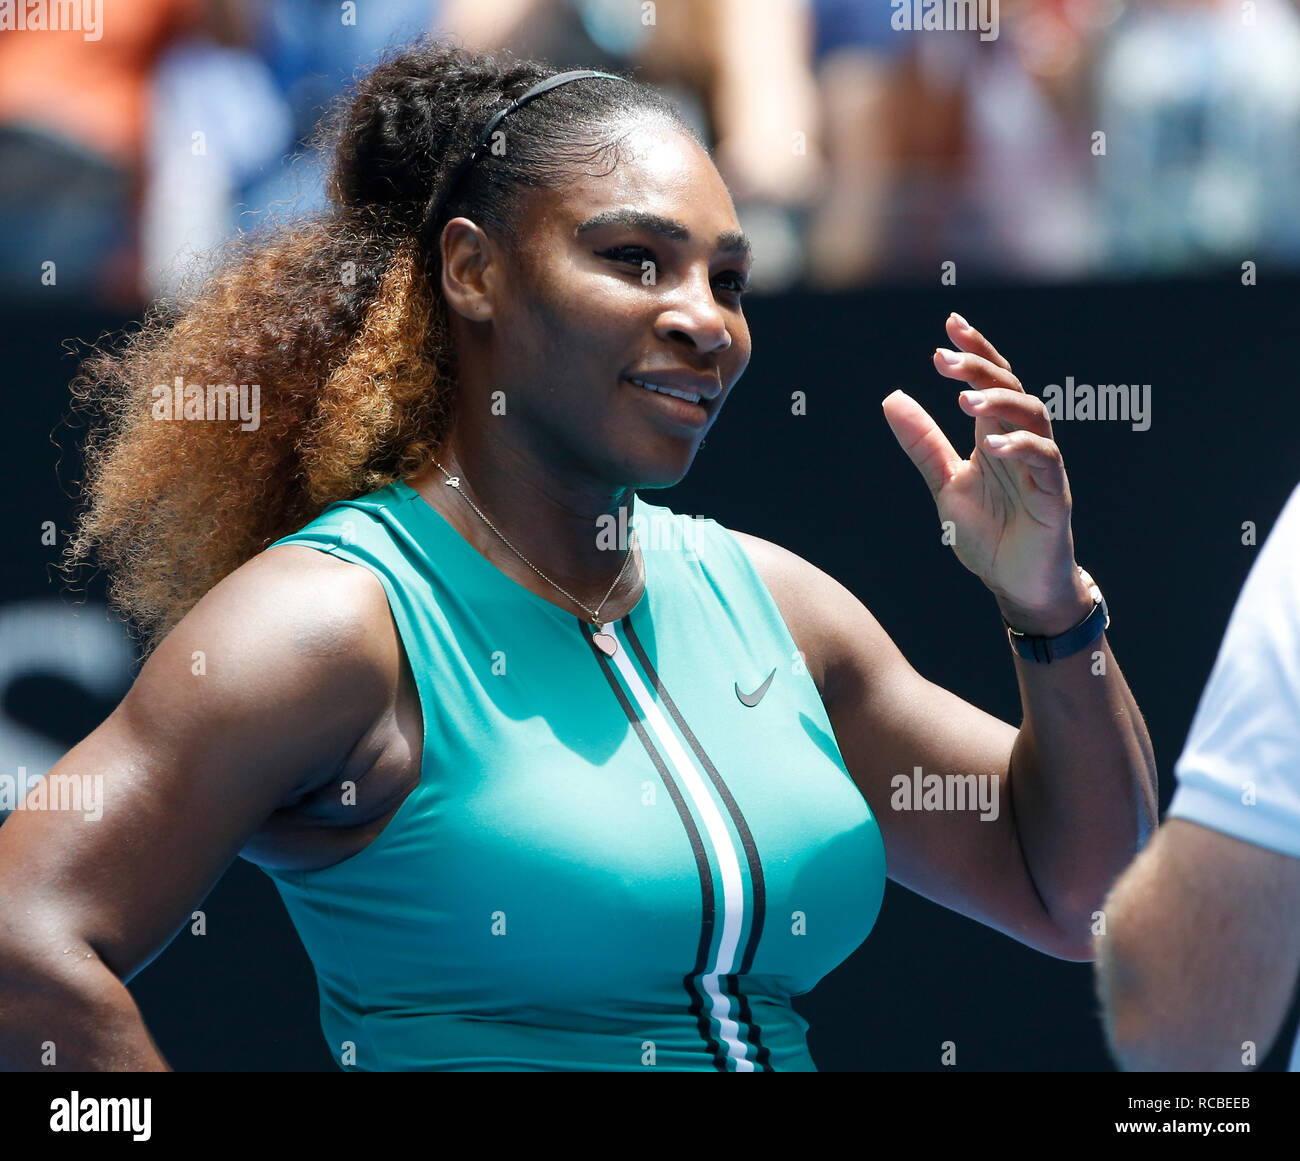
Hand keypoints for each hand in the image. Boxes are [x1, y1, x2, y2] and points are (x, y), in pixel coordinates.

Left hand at [881, 313, 1092, 635]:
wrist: (1016, 584)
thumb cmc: (989, 534)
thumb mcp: (945, 484)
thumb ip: (922, 443)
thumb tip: (891, 397)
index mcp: (995, 436)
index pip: (991, 382)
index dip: (975, 352)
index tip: (950, 325)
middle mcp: (1021, 443)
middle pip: (1011, 389)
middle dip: (980, 368)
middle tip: (945, 358)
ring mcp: (1041, 467)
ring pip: (1033, 416)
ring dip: (1000, 403)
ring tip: (965, 400)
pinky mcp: (1054, 496)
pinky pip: (1045, 461)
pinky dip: (1021, 448)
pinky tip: (994, 445)